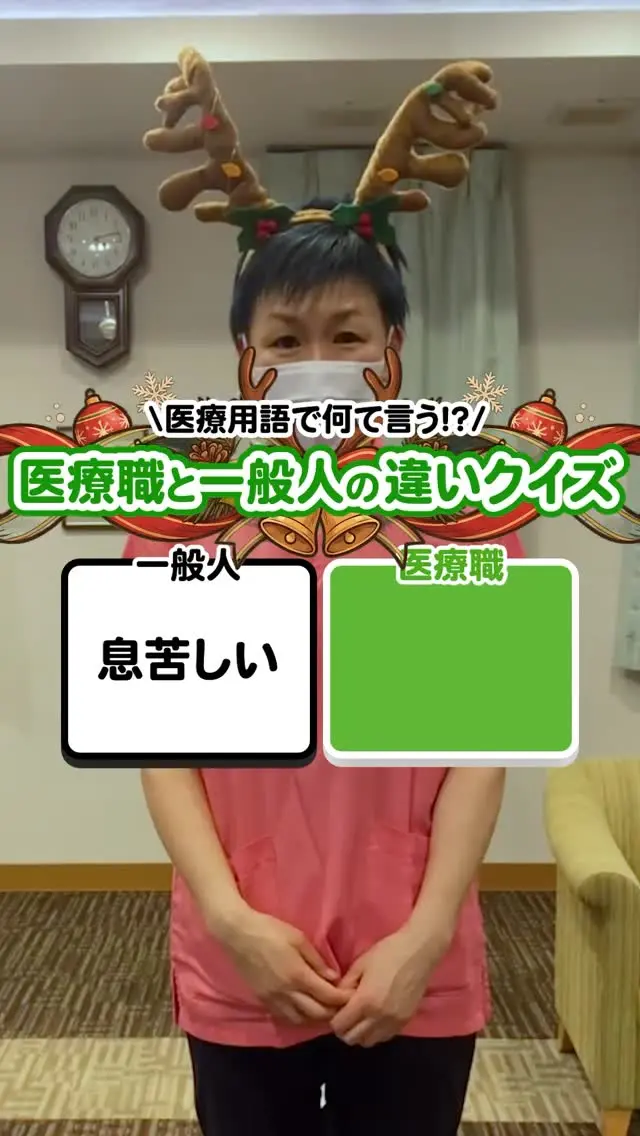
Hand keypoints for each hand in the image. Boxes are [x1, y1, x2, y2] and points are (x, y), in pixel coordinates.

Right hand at [222, 908, 348, 1024]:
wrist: (238, 934)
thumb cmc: (270, 930)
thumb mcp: (298, 939)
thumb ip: (317, 961)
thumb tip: (334, 978)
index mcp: (298, 976)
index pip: (327, 997)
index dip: (342, 999)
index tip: (352, 997)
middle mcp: (287, 993)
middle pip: (316, 1013)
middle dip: (332, 1012)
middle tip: (343, 1007)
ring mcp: (273, 999)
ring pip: (300, 1020)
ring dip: (316, 1019)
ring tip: (325, 1011)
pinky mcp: (263, 1000)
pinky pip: (285, 1017)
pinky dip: (299, 1018)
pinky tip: (305, 1011)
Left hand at [330, 923, 450, 1046]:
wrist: (418, 952)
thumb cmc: (387, 953)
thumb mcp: (360, 965)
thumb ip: (345, 986)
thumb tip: (338, 1002)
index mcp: (365, 1002)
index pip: (340, 1026)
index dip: (334, 1019)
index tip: (335, 1010)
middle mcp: (379, 1018)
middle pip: (352, 1039)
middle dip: (344, 1029)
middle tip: (345, 1014)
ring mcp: (394, 1022)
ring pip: (369, 1042)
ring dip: (360, 1033)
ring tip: (361, 1017)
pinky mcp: (405, 1022)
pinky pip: (384, 1037)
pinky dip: (375, 1032)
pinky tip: (375, 1017)